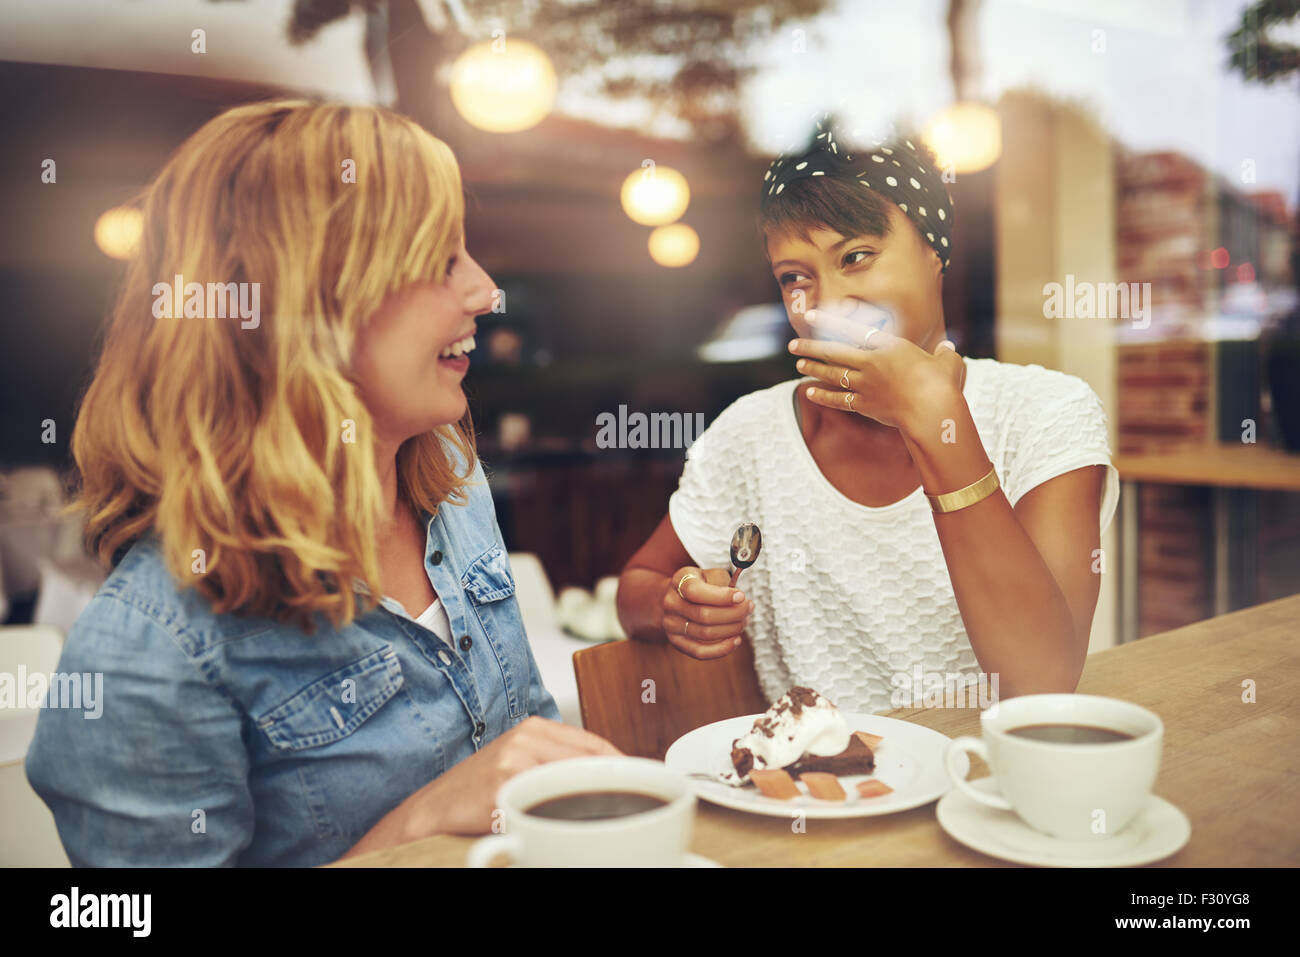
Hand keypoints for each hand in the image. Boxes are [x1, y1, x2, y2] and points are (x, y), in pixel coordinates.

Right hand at [412, 716, 621, 834]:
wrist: (433, 808)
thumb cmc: (478, 789)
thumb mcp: (519, 761)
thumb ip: (556, 761)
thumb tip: (607, 776)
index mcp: (533, 727)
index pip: (594, 743)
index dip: (623, 765)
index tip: (644, 781)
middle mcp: (526, 738)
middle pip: (591, 761)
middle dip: (616, 785)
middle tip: (635, 805)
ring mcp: (515, 762)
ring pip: (575, 783)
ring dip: (594, 804)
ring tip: (607, 820)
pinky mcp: (504, 789)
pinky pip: (548, 806)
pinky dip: (564, 820)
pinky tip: (570, 830)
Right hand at [662, 567, 752, 659]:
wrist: (678, 598)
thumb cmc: (701, 585)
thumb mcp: (710, 574)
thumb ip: (723, 583)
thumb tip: (739, 600)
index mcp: (680, 581)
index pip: (696, 591)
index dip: (721, 596)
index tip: (741, 597)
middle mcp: (671, 603)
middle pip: (704, 615)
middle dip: (733, 614)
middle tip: (748, 608)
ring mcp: (672, 624)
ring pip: (705, 634)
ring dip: (731, 629)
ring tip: (744, 621)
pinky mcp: (677, 642)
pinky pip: (700, 652)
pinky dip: (722, 649)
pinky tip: (736, 640)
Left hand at [789, 308, 965, 431]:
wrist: (933, 411)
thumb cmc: (943, 384)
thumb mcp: (947, 363)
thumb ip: (943, 354)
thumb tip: (947, 349)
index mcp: (890, 346)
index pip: (853, 330)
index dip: (829, 322)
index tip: (811, 316)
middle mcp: (872, 363)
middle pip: (835, 353)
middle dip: (812, 348)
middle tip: (793, 346)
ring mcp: (867, 385)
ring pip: (834, 374)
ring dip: (814, 369)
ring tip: (799, 365)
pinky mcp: (866, 405)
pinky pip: (839, 400)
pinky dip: (824, 396)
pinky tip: (809, 393)